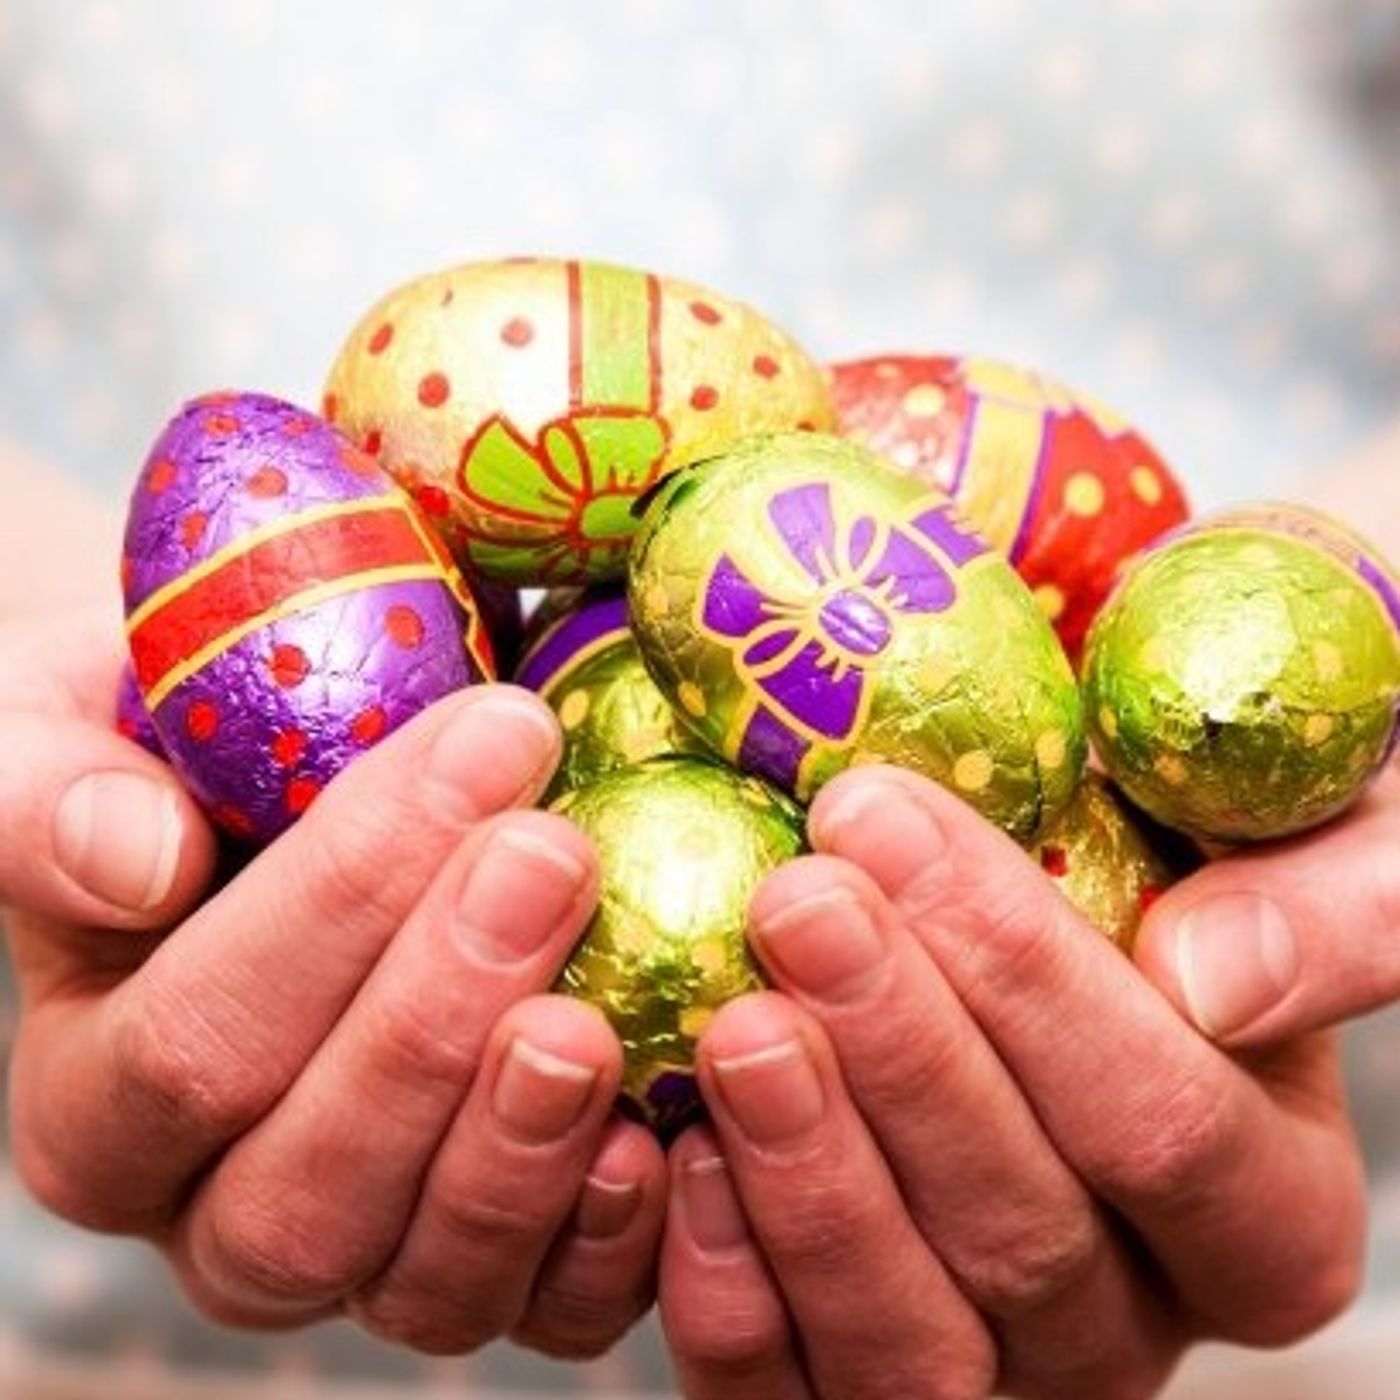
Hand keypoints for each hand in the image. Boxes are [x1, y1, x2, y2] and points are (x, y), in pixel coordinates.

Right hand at [0, 609, 664, 1359]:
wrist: (304, 807)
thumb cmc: (189, 760)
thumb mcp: (75, 733)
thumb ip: (52, 798)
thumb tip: (135, 860)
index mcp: (101, 1101)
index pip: (192, 1043)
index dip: (340, 902)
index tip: (491, 740)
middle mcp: (220, 1214)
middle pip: (305, 1185)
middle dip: (437, 1017)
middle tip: (552, 855)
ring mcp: (368, 1256)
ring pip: (422, 1277)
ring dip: (519, 1144)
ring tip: (593, 1011)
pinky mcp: (500, 1271)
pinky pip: (549, 1311)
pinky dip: (606, 1243)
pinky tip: (657, 1135)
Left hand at [659, 765, 1365, 1399]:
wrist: (1047, 912)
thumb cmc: (1186, 862)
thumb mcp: (1320, 840)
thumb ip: (1333, 903)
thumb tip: (1217, 978)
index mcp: (1265, 1204)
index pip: (1165, 1123)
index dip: (1025, 980)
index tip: (884, 820)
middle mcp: (1132, 1313)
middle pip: (1024, 1231)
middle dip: (897, 1052)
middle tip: (796, 899)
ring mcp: (990, 1365)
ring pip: (910, 1341)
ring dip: (811, 1177)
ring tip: (737, 1021)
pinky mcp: (844, 1373)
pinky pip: (785, 1390)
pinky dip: (726, 1291)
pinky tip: (680, 1150)